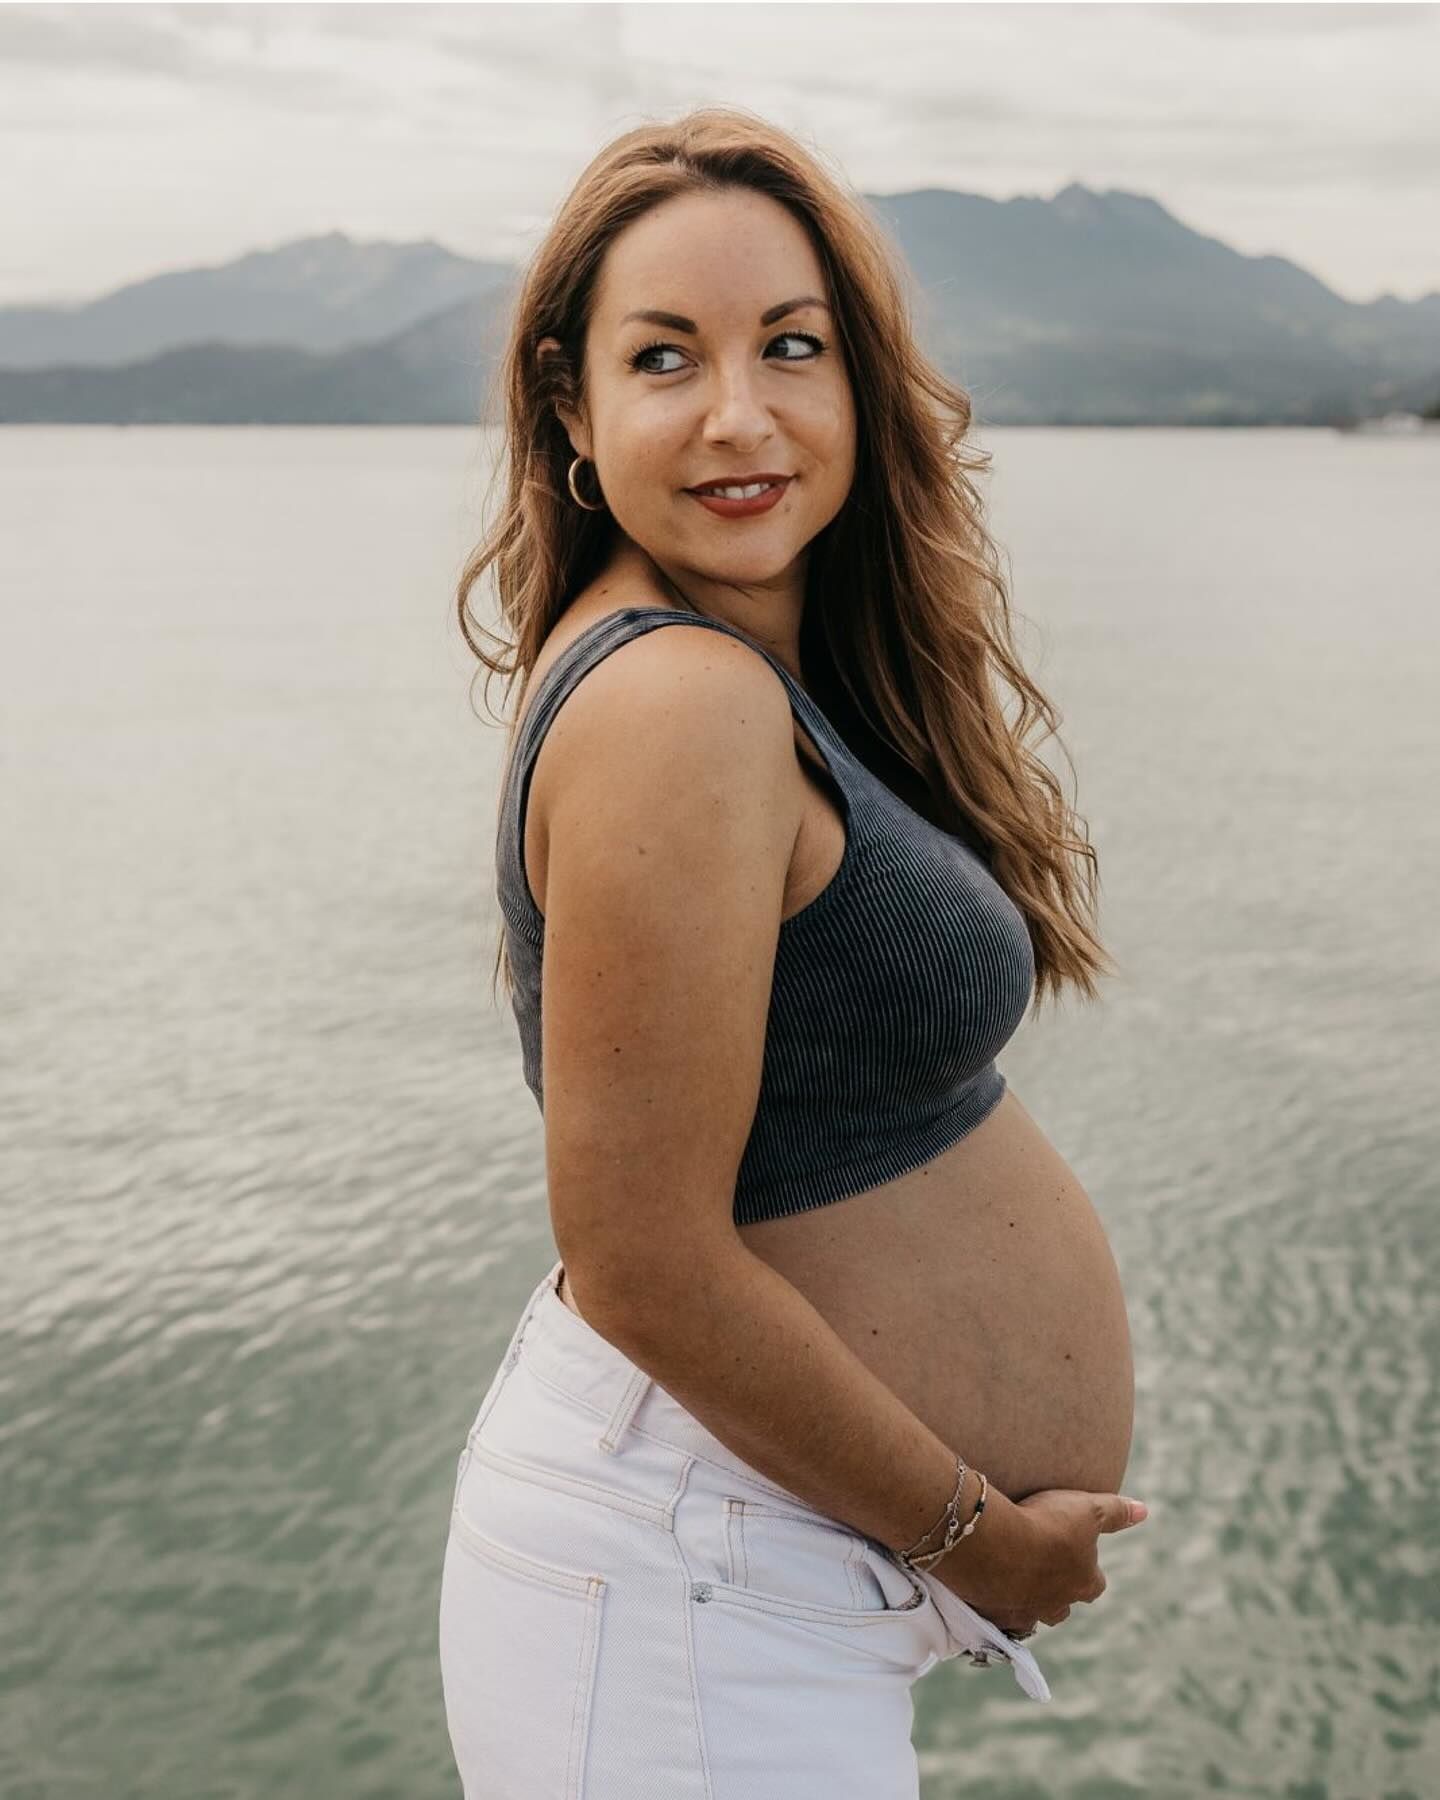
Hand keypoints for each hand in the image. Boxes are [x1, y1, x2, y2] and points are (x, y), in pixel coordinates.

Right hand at [932, 1486, 1148, 1637]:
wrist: (998, 1543)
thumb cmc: (1050, 1525)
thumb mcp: (1088, 1510)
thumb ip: (1115, 1512)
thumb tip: (1144, 1510)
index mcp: (1084, 1583)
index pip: (1095, 1584)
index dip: (1088, 1571)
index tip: (1077, 1555)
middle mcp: (1058, 1605)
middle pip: (1063, 1607)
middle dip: (1058, 1592)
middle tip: (1043, 1568)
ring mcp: (1026, 1612)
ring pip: (1032, 1615)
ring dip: (1027, 1600)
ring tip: (1013, 1578)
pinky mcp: (995, 1615)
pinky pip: (998, 1615)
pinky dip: (997, 1603)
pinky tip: (988, 1586)